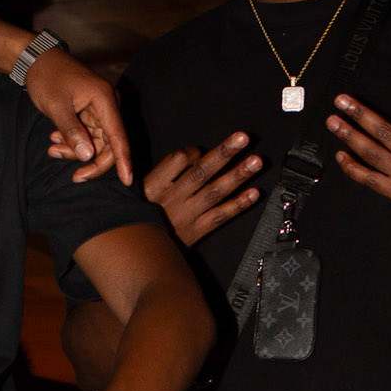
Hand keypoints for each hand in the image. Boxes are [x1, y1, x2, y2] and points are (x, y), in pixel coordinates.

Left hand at [28, 51, 132, 182]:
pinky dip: (73, 142)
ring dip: (76, 151)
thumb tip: (87, 155)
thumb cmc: (47, 77)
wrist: (37, 60)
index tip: (128, 180)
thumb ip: (71, 131)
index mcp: (104, 98)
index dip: (123, 160)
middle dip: (92, 161)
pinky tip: (55, 140)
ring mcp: (100, 109)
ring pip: (97, 142)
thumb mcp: (55, 105)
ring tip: (53, 149)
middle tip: (75, 177)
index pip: (118, 136)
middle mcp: (107, 104)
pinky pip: (88, 135)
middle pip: (110, 144)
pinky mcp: (90, 113)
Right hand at [143, 134, 262, 247]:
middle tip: (243, 138)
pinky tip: (253, 194)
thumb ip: (160, 173)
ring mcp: (187, 215)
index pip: (178, 159)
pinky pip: (220, 216)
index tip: (200, 151)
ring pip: (215, 192)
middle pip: (202, 171)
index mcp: (154, 185)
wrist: (134, 252)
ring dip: (238, 175)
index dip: (193, 151)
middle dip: (224, 153)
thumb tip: (188, 155)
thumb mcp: (134, 193)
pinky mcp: (196, 232)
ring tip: (256, 162)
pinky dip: (238, 205)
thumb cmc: (135, 219)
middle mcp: (173, 198)